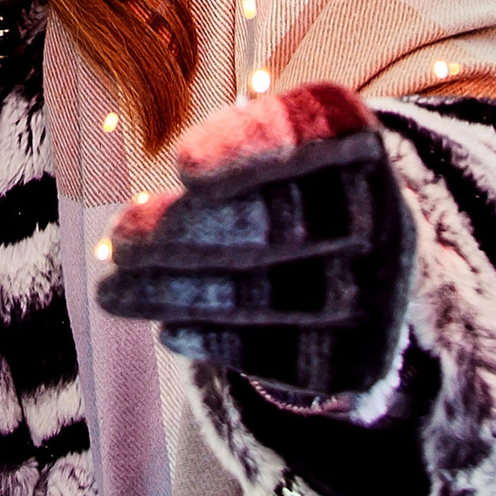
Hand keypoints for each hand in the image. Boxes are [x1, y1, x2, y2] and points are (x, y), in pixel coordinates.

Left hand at [96, 78, 413, 413]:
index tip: (182, 165)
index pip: (309, 138)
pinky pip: (276, 354)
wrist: (366, 268)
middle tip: (120, 238)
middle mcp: (380, 216)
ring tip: (116, 289)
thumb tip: (158, 208)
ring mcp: (374, 292)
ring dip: (177, 294)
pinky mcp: (355, 357)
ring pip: (267, 295)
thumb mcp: (265, 149)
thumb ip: (224, 155)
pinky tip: (169, 330)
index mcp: (355, 143)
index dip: (247, 150)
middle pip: (280, 227)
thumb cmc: (287, 188)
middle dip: (187, 234)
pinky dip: (215, 341)